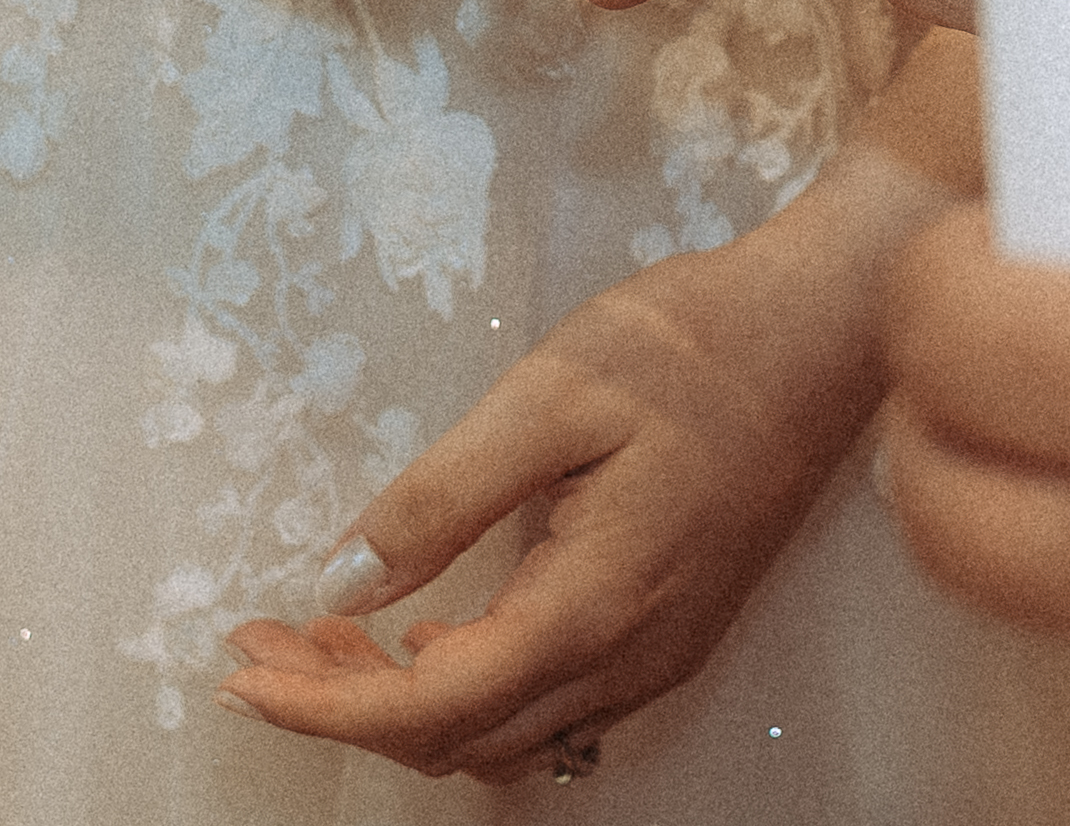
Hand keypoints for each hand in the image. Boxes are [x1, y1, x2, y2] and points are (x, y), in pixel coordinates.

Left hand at [218, 133, 936, 777]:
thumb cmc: (692, 345)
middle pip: (460, 739)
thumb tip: (342, 578)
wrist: (830, 330)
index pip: (431, 708)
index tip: (239, 669)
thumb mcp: (549, 394)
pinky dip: (466, 685)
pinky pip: (547, 701)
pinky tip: (425, 624)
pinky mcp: (670, 631)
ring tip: (323, 628)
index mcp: (593, 606)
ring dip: (404, 700)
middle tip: (261, 639)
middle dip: (346, 706)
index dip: (324, 706)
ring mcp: (658, 654)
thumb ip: (442, 496)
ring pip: (504, 730)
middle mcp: (629, 659)